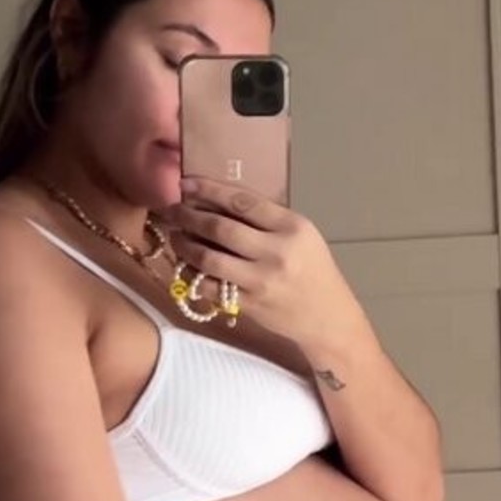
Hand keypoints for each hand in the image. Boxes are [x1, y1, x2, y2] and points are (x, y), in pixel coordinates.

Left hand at [163, 177, 362, 351]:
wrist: (328, 317)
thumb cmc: (314, 270)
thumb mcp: (302, 235)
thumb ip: (267, 219)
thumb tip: (219, 201)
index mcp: (292, 227)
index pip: (243, 202)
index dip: (209, 190)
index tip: (186, 183)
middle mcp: (276, 252)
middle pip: (220, 228)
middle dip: (188, 216)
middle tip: (171, 210)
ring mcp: (261, 281)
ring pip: (208, 258)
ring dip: (184, 245)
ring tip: (175, 235)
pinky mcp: (249, 305)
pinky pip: (210, 286)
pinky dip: (192, 273)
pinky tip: (186, 264)